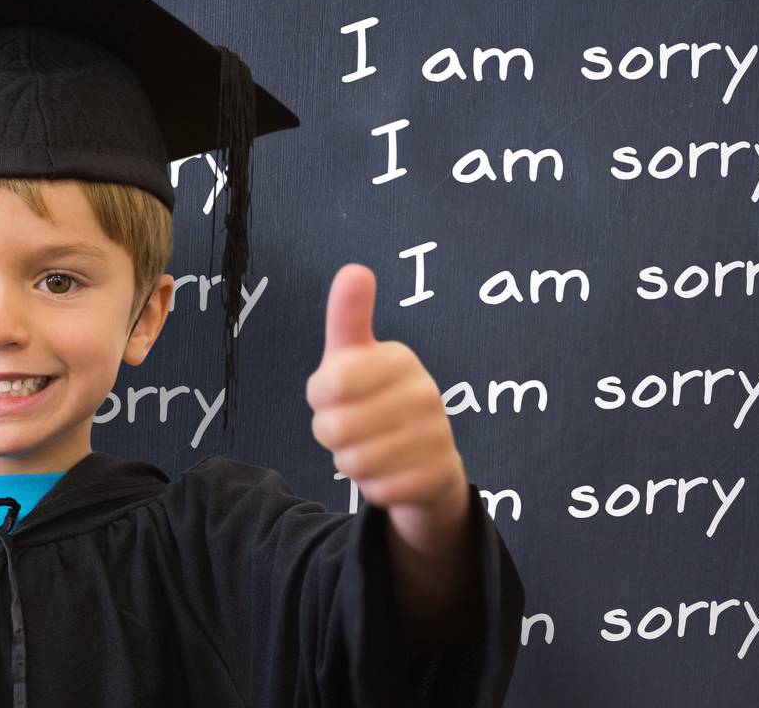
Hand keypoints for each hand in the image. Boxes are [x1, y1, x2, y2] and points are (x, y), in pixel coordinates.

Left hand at [305, 263, 469, 550]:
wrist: (427, 461)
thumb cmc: (376, 399)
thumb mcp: (354, 357)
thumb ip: (348, 316)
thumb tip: (355, 269)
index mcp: (399, 358)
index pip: (328, 383)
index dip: (319, 398)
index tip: (336, 394)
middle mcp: (425, 392)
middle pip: (334, 427)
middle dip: (331, 434)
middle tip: (352, 426)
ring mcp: (436, 435)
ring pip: (353, 462)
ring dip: (350, 462)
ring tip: (370, 447)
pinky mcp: (439, 476)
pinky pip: (377, 490)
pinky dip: (373, 487)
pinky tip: (389, 472)